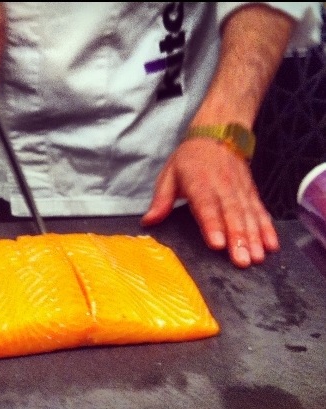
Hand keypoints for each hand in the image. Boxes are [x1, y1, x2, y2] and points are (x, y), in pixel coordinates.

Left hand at [141, 137, 279, 267]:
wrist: (217, 134)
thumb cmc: (189, 159)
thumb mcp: (169, 174)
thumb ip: (160, 200)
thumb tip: (148, 222)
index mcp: (199, 183)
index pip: (206, 205)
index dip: (212, 225)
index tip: (217, 244)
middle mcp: (222, 187)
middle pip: (232, 214)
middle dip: (238, 239)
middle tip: (241, 261)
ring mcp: (239, 190)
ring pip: (248, 215)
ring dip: (254, 237)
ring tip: (256, 258)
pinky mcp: (251, 193)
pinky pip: (260, 211)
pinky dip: (268, 228)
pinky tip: (272, 245)